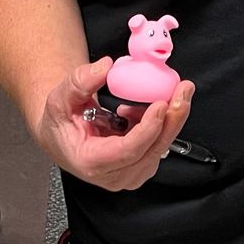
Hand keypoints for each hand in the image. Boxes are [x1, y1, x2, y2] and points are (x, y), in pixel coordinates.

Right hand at [36, 57, 195, 191]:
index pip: (128, 150)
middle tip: (184, 90)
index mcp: (92, 163)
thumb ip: (80, 82)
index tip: (161, 104)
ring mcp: (130, 174)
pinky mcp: (140, 166)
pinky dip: (159, 122)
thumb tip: (105, 67)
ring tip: (157, 93)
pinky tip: (144, 108)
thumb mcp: (61, 97)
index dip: (148, 128)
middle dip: (173, 118)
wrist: (62, 136)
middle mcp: (114, 175)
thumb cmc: (60, 122)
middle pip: (153, 149)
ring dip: (166, 117)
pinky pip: (159, 143)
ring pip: (160, 146)